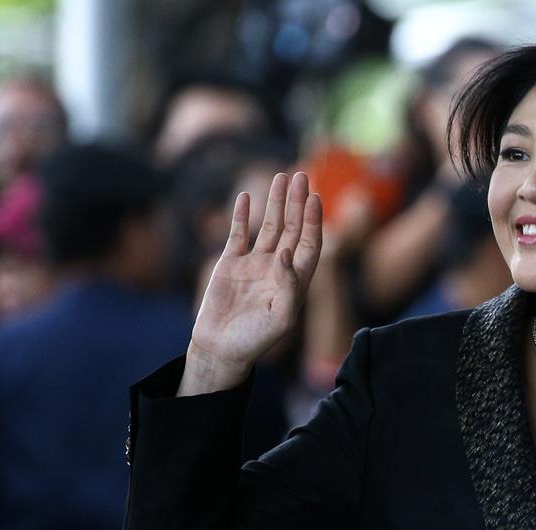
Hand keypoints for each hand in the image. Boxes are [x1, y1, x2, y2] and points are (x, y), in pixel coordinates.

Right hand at [183, 172, 321, 392]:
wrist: (220, 348)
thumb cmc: (255, 340)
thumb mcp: (280, 319)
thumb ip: (289, 288)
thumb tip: (286, 254)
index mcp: (295, 280)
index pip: (310, 243)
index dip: (314, 221)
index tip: (315, 198)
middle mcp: (278, 268)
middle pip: (292, 228)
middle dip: (297, 202)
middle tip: (301, 174)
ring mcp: (254, 264)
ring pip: (268, 226)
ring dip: (275, 202)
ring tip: (280, 176)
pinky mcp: (230, 263)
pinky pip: (238, 234)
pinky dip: (241, 215)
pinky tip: (246, 197)